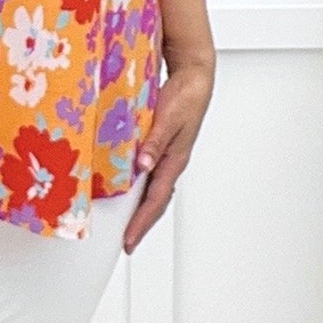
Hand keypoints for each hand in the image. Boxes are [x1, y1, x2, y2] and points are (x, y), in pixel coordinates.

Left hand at [123, 57, 214, 254]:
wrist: (194, 80)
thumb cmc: (186, 97)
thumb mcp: (168, 117)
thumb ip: (155, 141)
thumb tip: (143, 164)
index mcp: (174, 159)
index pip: (155, 199)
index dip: (141, 222)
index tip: (129, 240)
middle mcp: (170, 162)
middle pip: (156, 202)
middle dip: (142, 224)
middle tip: (128, 242)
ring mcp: (166, 157)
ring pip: (154, 191)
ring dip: (141, 210)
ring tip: (127, 225)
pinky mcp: (161, 149)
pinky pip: (149, 176)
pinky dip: (139, 189)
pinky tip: (127, 191)